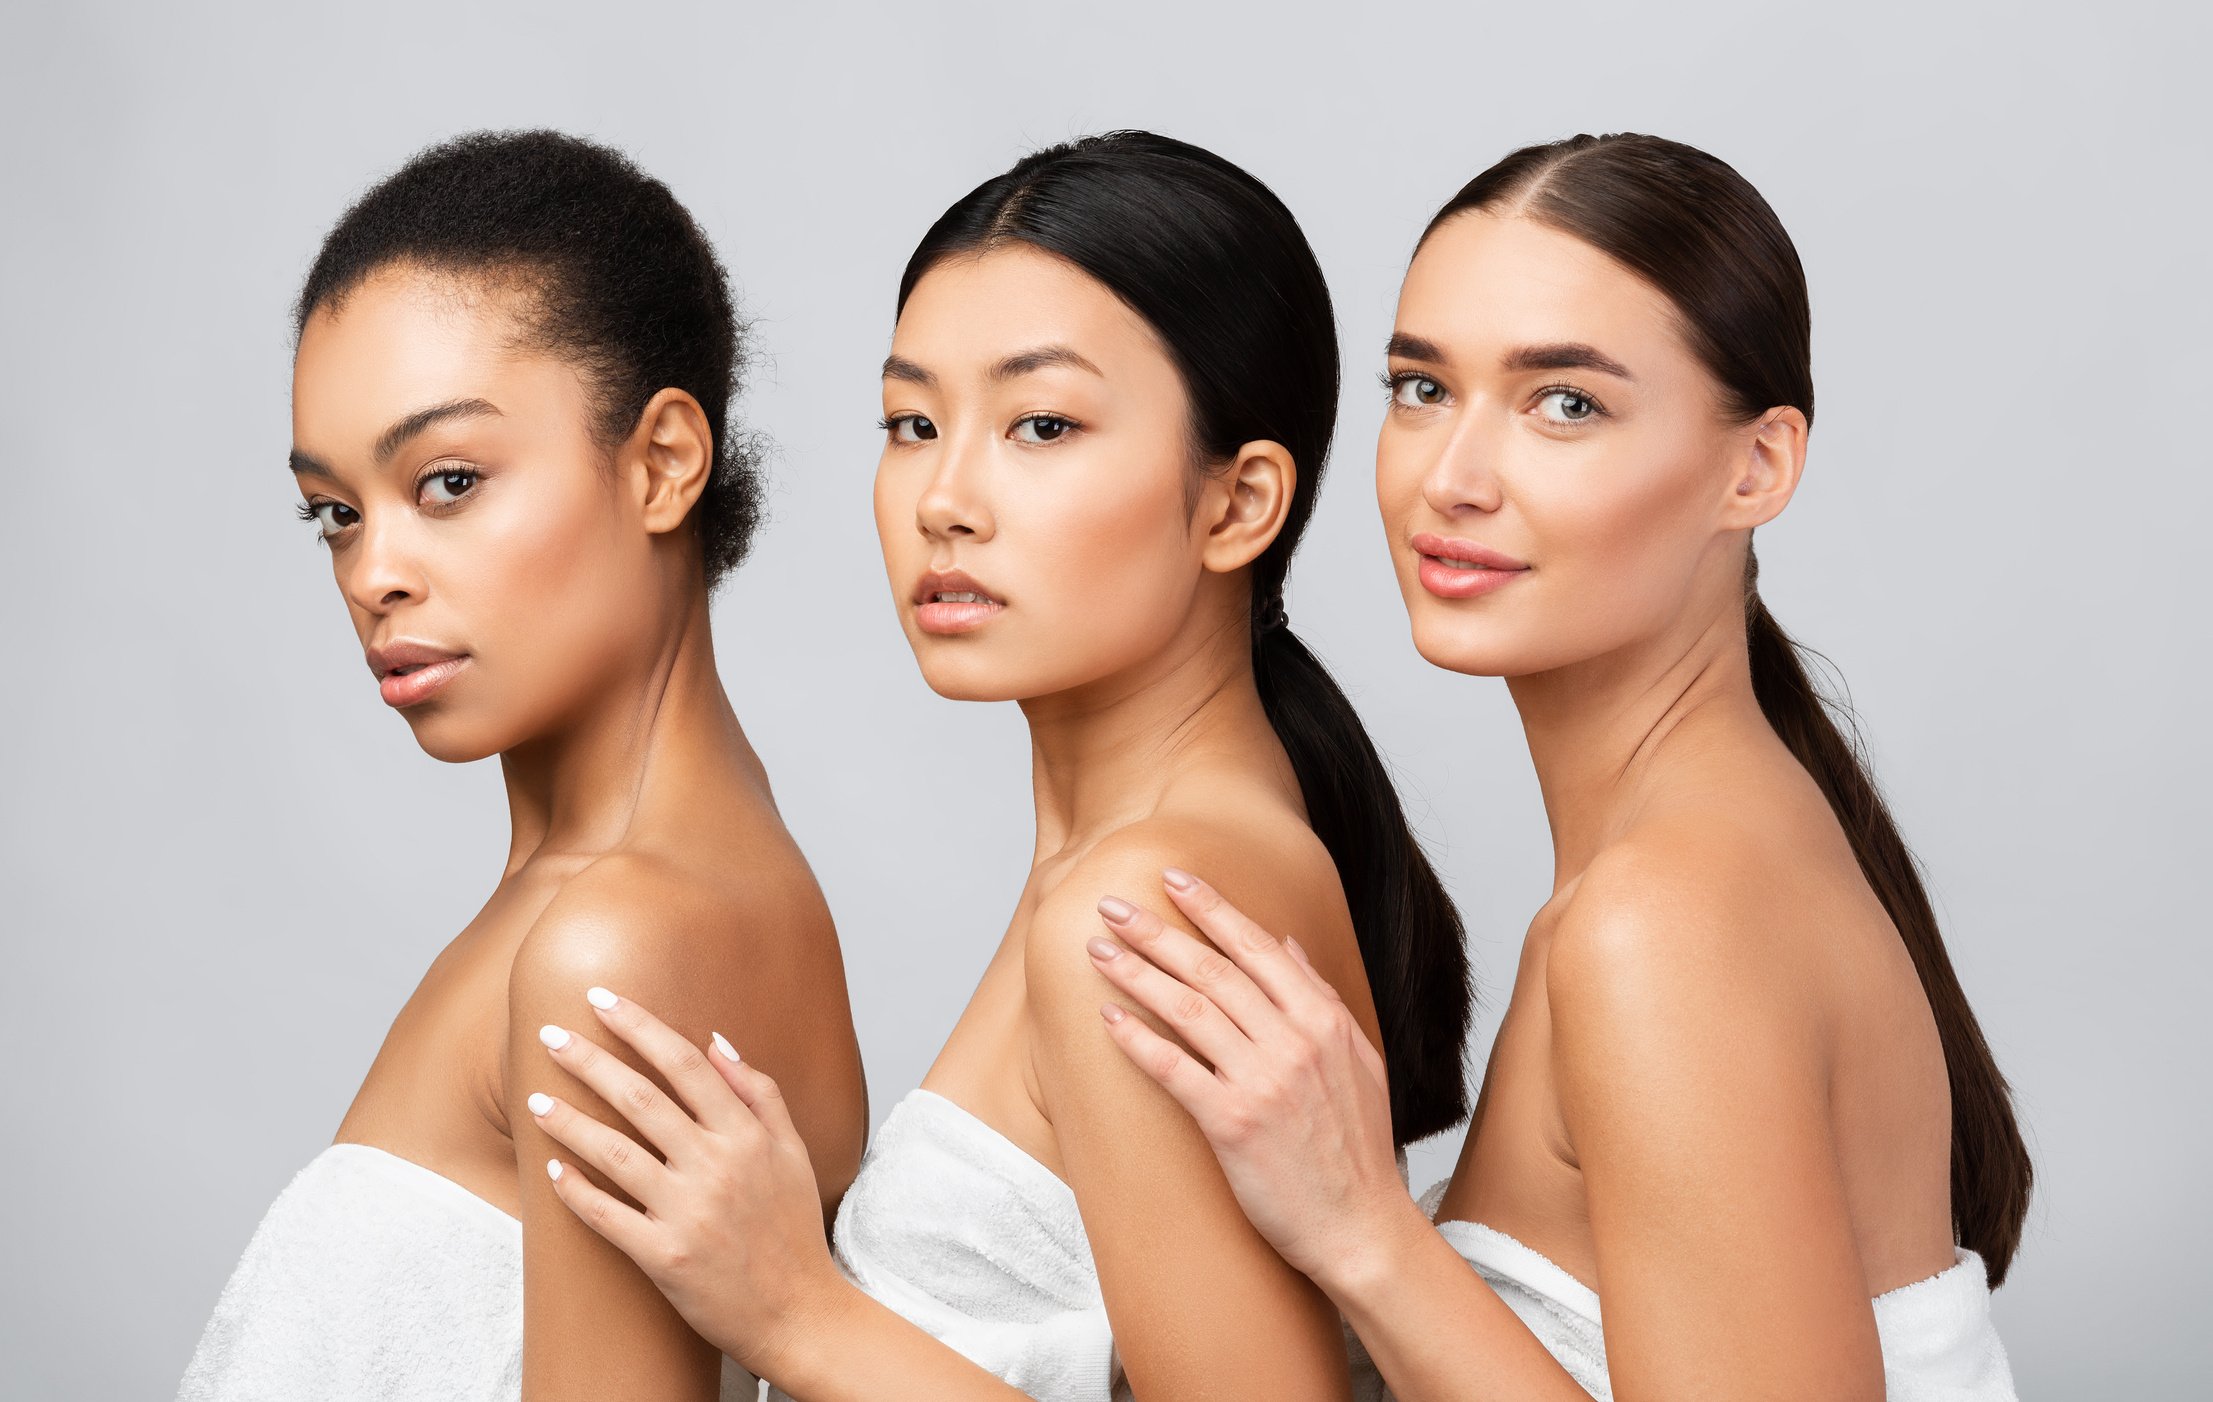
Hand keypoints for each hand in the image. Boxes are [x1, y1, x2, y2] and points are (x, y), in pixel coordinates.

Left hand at [529, 989, 845, 1377]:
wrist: (800, 1314)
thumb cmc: (794, 1229)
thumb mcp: (794, 1152)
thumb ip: (759, 1093)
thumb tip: (717, 1041)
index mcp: (747, 1135)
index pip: (684, 1064)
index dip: (639, 1027)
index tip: (602, 999)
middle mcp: (717, 1166)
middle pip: (640, 1097)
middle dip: (589, 1060)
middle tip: (549, 1033)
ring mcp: (688, 1213)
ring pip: (614, 1152)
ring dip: (569, 1122)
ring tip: (536, 1100)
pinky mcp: (665, 1257)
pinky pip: (607, 1217)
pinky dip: (576, 1192)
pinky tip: (553, 1171)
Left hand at [1087, 869, 1426, 1293]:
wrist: (1360, 1225)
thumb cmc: (1355, 1147)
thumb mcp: (1358, 1060)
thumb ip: (1321, 998)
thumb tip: (1288, 944)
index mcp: (1323, 1020)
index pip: (1257, 947)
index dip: (1211, 909)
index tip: (1172, 879)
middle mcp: (1293, 1042)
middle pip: (1213, 970)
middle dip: (1157, 932)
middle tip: (1112, 905)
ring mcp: (1263, 1081)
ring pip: (1188, 1009)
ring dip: (1136, 974)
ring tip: (1098, 951)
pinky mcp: (1233, 1124)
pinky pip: (1174, 1069)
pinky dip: (1138, 1040)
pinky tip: (1108, 1019)